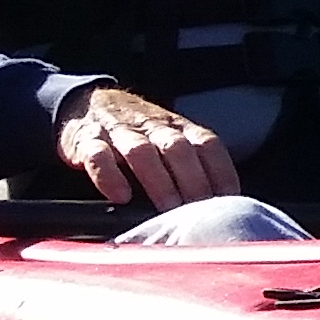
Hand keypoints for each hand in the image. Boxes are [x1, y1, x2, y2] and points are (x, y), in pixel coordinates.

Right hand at [60, 82, 237, 207]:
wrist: (90, 103)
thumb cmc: (142, 134)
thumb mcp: (172, 139)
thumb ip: (194, 165)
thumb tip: (222, 206)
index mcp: (180, 128)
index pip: (208, 145)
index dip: (222, 173)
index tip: (232, 203)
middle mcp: (153, 127)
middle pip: (178, 150)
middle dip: (193, 183)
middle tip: (201, 216)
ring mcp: (120, 133)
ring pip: (142, 153)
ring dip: (158, 182)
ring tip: (168, 210)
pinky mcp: (87, 141)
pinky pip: (98, 156)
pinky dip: (109, 176)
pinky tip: (120, 196)